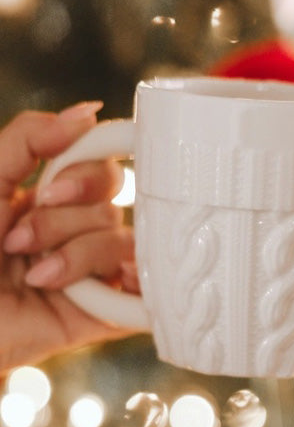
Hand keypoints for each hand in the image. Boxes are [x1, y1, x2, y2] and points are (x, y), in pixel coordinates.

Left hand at [0, 103, 135, 372]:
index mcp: (48, 202)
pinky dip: (132, 286)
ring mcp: (91, 274)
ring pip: (121, 244)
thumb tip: (90, 112)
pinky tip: (98, 287)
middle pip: (111, 204)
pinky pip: (141, 293)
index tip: (50, 189)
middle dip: (65, 219)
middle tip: (18, 240)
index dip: (87, 173)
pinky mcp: (103, 314)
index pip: (98, 169)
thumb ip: (28, 139)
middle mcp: (74, 234)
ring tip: (34, 278)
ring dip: (75, 256)